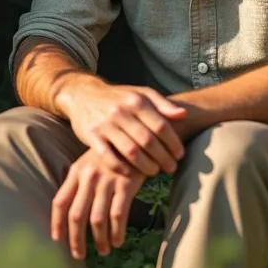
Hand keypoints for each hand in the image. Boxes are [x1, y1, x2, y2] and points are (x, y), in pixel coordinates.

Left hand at [51, 147, 145, 259]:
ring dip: (99, 240)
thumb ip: (77, 182)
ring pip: (97, 220)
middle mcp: (89, 176)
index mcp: (76, 171)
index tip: (57, 240)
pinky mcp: (126, 184)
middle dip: (76, 240)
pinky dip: (116, 232)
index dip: (57, 223)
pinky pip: (118, 216)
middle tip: (78, 255)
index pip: (60, 201)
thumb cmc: (111, 154)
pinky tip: (118, 241)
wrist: (137, 138)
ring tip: (103, 250)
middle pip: (76, 215)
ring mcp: (107, 180)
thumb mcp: (89, 162)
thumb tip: (66, 213)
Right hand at [59, 80, 185, 176]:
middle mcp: (121, 111)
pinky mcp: (91, 135)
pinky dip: (120, 167)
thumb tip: (183, 114)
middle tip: (171, 168)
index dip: (173, 143)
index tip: (180, 155)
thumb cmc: (119, 97)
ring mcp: (105, 124)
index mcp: (137, 100)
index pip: (161, 126)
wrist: (84, 94)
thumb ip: (162, 104)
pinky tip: (130, 174)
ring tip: (154, 172)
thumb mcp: (141, 94)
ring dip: (146, 166)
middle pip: (148, 141)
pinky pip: (108, 156)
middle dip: (163, 158)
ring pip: (131, 151)